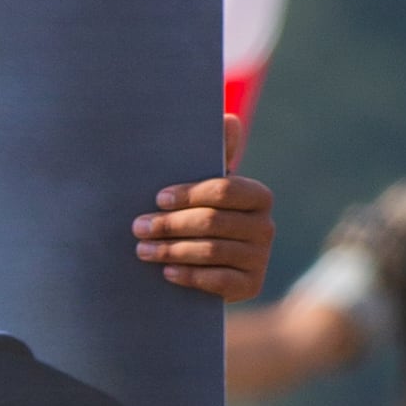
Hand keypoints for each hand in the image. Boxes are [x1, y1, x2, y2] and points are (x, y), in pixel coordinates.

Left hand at [132, 115, 275, 298]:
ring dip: (172, 250)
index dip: (189, 194)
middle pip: (213, 222)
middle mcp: (266, 226)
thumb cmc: (201, 215)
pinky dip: (190, 276)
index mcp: (258, 195)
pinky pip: (219, 281)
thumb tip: (227, 119)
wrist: (209, 267)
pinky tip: (167, 271)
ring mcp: (261, 258)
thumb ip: (216, 155)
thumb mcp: (205, 187)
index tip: (157, 198)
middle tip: (138, 227)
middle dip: (170, 224)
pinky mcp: (252, 286)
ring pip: (212, 251)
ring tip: (143, 250)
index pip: (224, 190)